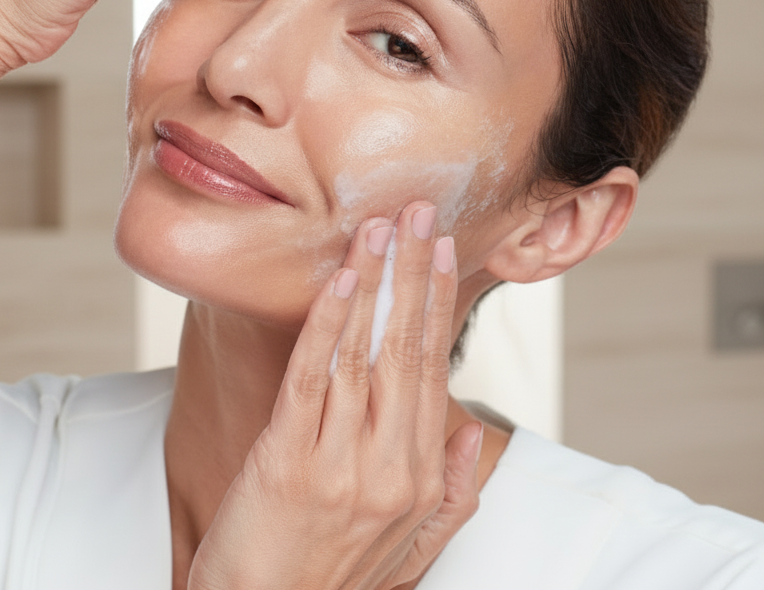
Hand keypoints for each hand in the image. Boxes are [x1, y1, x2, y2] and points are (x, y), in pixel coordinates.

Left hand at [188, 202, 482, 589]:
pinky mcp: (286, 460)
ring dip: (375, 280)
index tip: (446, 249)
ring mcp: (339, 462)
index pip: (435, 368)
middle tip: (422, 211)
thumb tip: (476, 432)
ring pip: (364, 351)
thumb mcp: (410, 553)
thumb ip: (451, 494)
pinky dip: (329, 321)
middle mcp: (388, 464)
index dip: (441, 302)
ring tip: (382, 226)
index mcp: (419, 477)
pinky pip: (313, 376)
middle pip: (407, 347)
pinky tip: (342, 278)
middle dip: (416, 271)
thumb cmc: (329, 582)